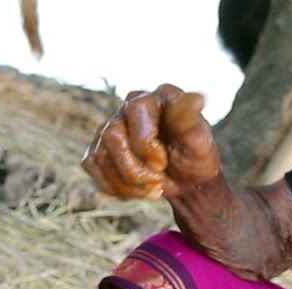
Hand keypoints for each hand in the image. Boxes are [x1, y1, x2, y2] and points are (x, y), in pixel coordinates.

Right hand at [82, 84, 220, 199]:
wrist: (186, 180)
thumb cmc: (195, 156)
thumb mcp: (199, 140)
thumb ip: (190, 121)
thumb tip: (198, 97)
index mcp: (154, 97)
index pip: (135, 109)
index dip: (145, 143)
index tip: (162, 163)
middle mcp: (128, 106)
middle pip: (112, 135)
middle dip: (135, 169)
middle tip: (159, 182)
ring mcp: (110, 127)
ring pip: (99, 155)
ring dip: (127, 183)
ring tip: (153, 188)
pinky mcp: (98, 147)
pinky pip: (92, 166)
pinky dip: (116, 187)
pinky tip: (137, 189)